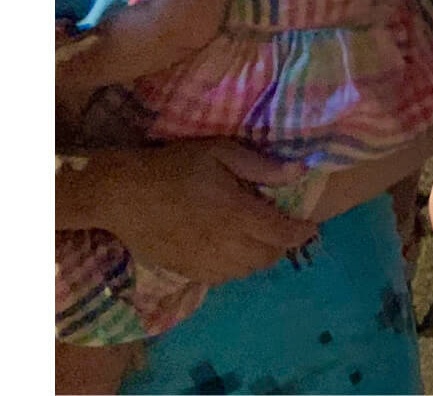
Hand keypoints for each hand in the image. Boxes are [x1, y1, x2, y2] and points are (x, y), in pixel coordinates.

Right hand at [82, 141, 317, 283]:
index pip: (281, 233)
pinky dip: (235, 270)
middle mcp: (224, 243)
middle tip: (283, 231)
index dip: (301, 233)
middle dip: (282, 246)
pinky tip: (232, 255)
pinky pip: (220, 279)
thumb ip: (261, 166)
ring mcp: (202, 261)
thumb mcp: (220, 152)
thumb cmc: (173, 167)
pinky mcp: (184, 270)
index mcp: (236, 213)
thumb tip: (300, 171)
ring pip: (245, 272)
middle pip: (267, 257)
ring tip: (261, 242)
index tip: (311, 228)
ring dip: (260, 259)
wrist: (120, 194)